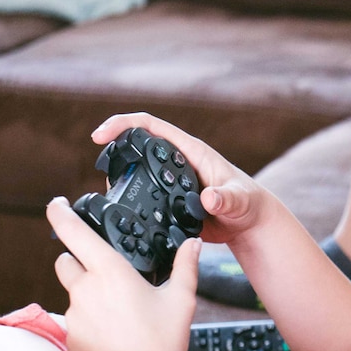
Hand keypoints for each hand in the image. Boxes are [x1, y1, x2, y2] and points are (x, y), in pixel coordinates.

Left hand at [47, 196, 199, 350]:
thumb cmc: (163, 342)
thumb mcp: (182, 299)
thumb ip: (186, 266)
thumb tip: (193, 245)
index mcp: (110, 272)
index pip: (74, 232)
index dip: (60, 213)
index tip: (57, 204)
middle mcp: (85, 290)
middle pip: (65, 261)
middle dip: (78, 261)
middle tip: (105, 273)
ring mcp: (74, 315)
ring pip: (72, 293)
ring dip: (87, 294)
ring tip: (119, 313)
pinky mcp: (69, 338)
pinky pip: (75, 320)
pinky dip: (90, 321)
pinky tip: (114, 334)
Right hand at [91, 113, 270, 246]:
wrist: (250, 225)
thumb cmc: (249, 205)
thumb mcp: (239, 200)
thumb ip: (225, 199)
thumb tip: (208, 198)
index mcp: (191, 151)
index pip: (151, 126)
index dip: (124, 125)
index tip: (101, 135)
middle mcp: (178, 162)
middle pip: (138, 146)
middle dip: (116, 151)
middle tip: (102, 168)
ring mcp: (172, 181)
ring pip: (138, 172)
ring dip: (120, 178)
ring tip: (110, 193)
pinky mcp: (169, 201)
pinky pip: (144, 196)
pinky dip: (130, 200)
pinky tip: (122, 212)